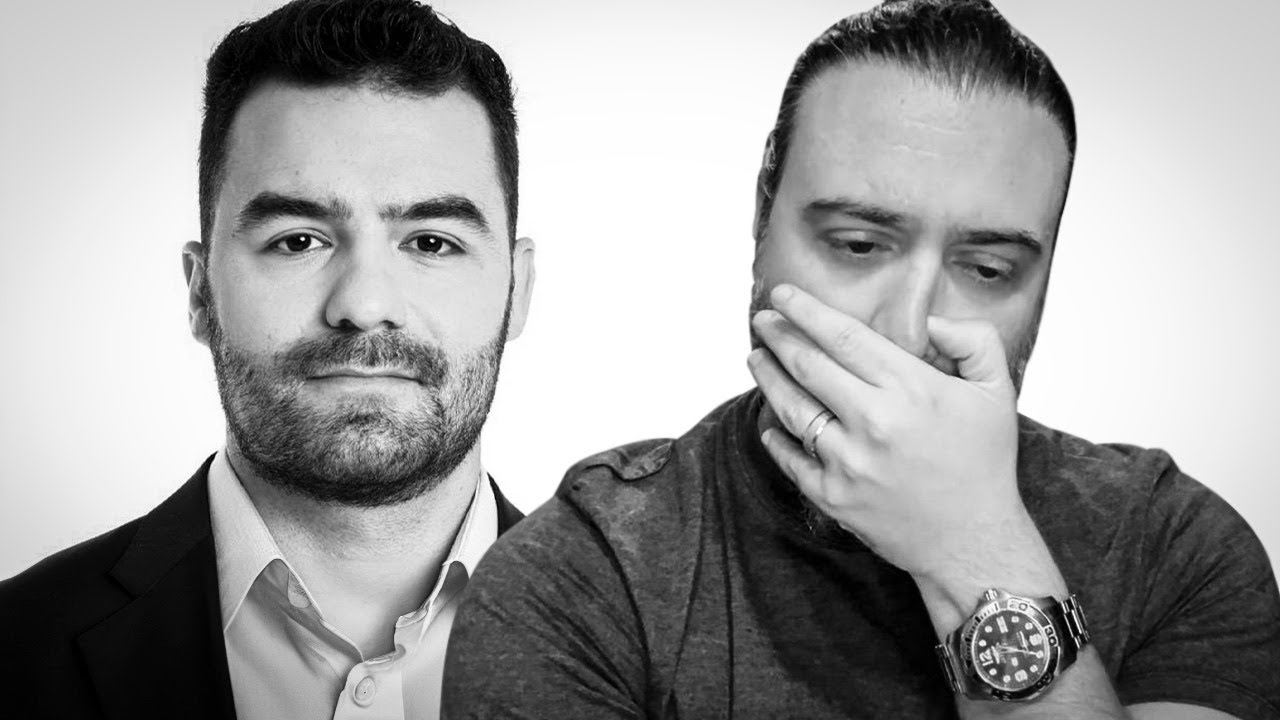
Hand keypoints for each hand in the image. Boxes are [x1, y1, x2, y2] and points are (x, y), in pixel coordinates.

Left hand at [747, 284, 1032, 592]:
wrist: (974, 543)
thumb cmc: (983, 465)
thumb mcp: (997, 391)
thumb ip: (973, 340)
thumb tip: (931, 322)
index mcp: (910, 389)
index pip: (843, 336)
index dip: (806, 311)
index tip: (784, 294)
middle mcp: (873, 422)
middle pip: (807, 365)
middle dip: (778, 336)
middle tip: (762, 319)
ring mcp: (848, 462)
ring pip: (791, 408)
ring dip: (768, 378)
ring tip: (757, 358)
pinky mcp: (833, 497)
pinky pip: (792, 458)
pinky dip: (776, 437)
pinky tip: (770, 420)